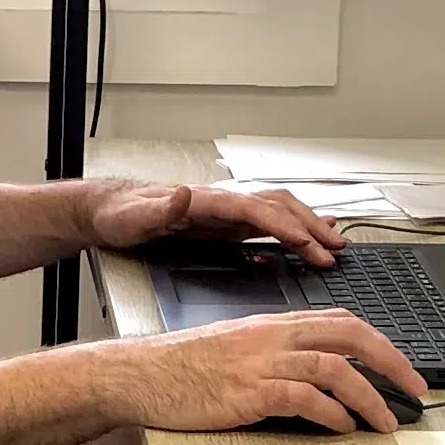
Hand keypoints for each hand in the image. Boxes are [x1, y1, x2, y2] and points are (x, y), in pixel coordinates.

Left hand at [80, 176, 337, 268]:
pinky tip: (306, 235)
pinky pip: (267, 222)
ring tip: (334, 243)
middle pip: (277, 207)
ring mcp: (225, 211)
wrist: (109, 210)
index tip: (309, 244)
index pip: (257, 210)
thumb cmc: (122, 214)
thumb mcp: (136, 215)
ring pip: (278, 211)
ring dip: (308, 225)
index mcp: (207, 200)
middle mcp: (222, 201)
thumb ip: (163, 208)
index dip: (286, 226)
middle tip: (335, 250)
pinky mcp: (224, 223)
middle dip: (310, 227)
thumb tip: (184, 193)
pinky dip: (292, 227)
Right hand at [123, 313, 428, 437]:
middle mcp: (272, 337)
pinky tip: (342, 426)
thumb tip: (314, 378)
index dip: (380, 341)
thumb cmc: (180, 367)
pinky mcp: (247, 392)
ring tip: (385, 420)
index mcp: (272, 324)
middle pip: (349, 336)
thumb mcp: (236, 350)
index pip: (341, 321)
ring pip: (333, 368)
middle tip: (415, 388)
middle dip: (391, 362)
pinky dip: (330, 411)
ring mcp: (260, 363)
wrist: (139, 375)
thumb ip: (276, 356)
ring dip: (368, 396)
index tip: (402, 365)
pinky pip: (301, 397)